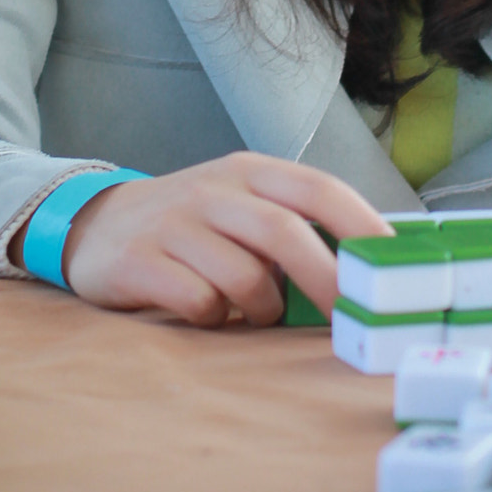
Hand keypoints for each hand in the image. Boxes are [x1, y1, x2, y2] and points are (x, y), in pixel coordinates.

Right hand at [58, 152, 391, 327]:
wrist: (97, 225)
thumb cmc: (193, 225)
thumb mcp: (240, 207)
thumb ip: (292, 226)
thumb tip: (367, 269)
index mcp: (249, 172)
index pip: (318, 189)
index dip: (362, 224)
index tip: (394, 263)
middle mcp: (214, 190)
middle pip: (283, 232)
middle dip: (325, 280)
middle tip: (349, 319)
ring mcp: (174, 223)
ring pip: (243, 275)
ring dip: (264, 308)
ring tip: (257, 313)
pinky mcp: (140, 261)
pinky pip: (197, 301)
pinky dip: (214, 317)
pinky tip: (207, 313)